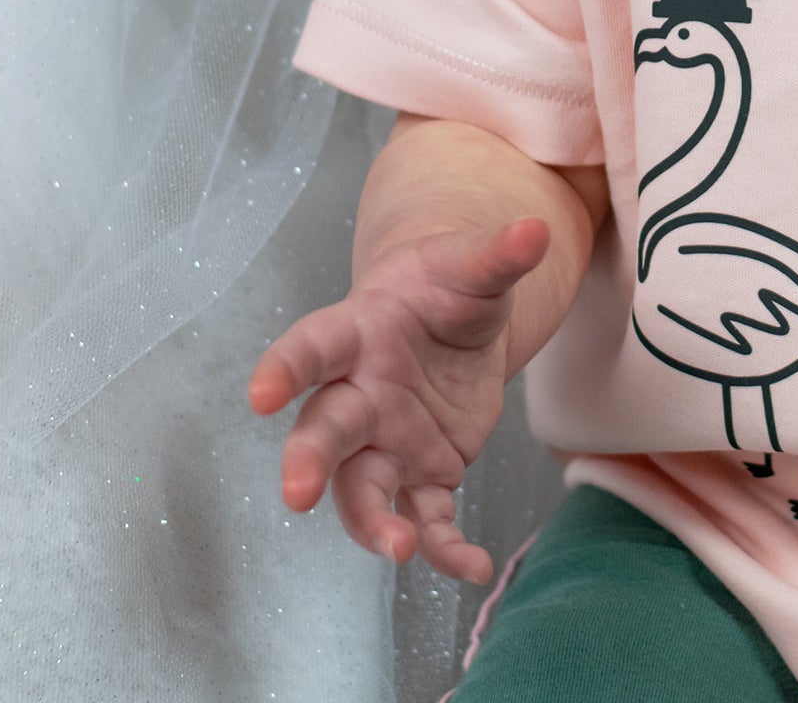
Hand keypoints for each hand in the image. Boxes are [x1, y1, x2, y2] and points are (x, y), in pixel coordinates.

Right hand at [247, 216, 552, 585]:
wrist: (455, 320)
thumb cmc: (446, 285)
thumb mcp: (473, 263)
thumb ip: (498, 254)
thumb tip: (537, 229)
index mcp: (358, 332)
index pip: (312, 347)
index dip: (284, 368)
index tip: (260, 393)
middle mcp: (359, 395)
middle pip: (323, 433)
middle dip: (307, 463)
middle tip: (297, 494)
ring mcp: (387, 442)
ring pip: (363, 491)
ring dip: (372, 524)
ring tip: (399, 549)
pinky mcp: (424, 473)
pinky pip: (427, 518)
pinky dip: (445, 548)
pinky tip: (471, 568)